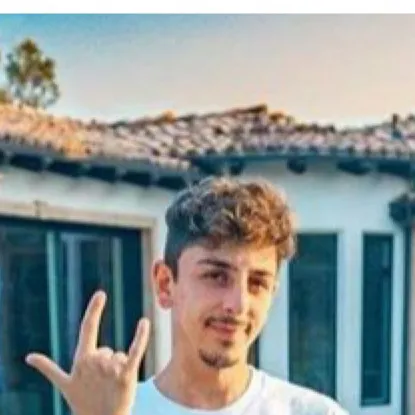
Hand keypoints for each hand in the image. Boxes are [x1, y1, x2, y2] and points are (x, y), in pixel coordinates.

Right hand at [25, 290, 149, 414]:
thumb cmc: (83, 404)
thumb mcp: (65, 384)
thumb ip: (49, 368)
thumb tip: (29, 357)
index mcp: (82, 359)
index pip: (87, 327)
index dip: (94, 310)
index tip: (101, 293)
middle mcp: (95, 361)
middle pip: (109, 350)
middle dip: (109, 364)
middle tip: (104, 387)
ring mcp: (111, 369)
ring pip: (120, 355)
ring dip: (119, 369)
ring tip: (112, 389)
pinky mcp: (126, 376)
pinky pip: (135, 351)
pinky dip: (141, 337)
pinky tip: (145, 322)